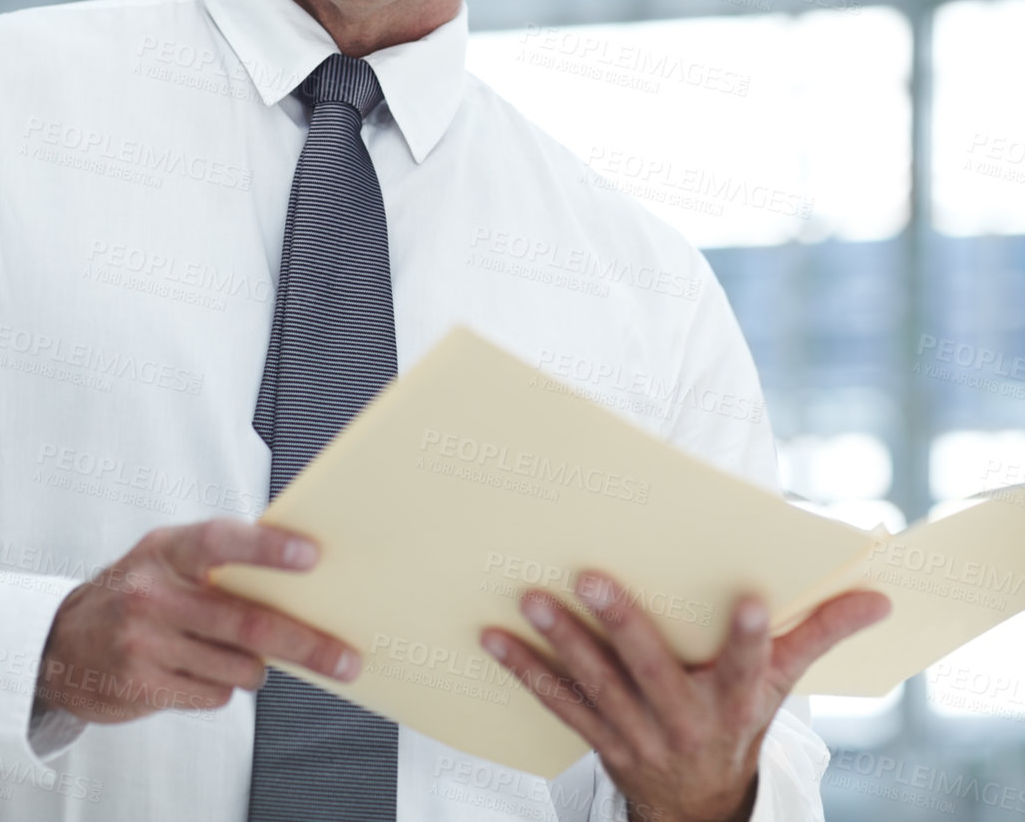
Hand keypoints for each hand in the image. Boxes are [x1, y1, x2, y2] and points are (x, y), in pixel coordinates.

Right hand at [34, 517, 361, 725]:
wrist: (59, 644)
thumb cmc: (134, 591)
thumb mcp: (165, 557)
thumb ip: (218, 561)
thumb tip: (296, 575)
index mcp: (167, 550)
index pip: (222, 540)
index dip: (267, 546)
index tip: (311, 555)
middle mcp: (154, 594)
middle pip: (246, 622)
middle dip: (305, 643)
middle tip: (345, 658)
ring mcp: (145, 643)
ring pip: (238, 666)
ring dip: (258, 666)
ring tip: (245, 654)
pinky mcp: (143, 687)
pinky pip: (214, 694)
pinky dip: (223, 685)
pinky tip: (202, 669)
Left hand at [480, 576, 890, 821]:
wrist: (701, 805)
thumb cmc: (743, 719)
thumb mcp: (786, 682)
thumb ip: (823, 631)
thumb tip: (881, 594)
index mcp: (736, 699)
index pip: (747, 664)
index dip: (747, 635)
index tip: (746, 598)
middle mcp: (685, 718)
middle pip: (652, 668)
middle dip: (621, 624)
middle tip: (590, 575)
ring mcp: (637, 733)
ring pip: (597, 685)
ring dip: (561, 641)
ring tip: (531, 598)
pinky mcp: (600, 738)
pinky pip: (559, 704)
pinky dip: (525, 670)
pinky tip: (493, 638)